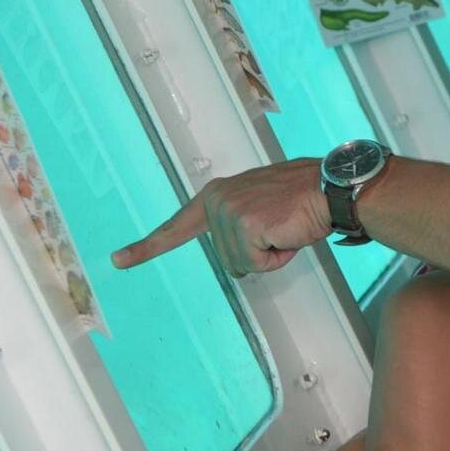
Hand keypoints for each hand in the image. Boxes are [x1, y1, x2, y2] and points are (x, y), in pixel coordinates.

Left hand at [110, 159, 331, 276]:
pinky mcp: (245, 225)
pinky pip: (257, 264)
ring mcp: (228, 212)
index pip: (176, 227)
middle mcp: (216, 201)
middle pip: (226, 258)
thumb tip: (239, 257)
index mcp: (216, 195)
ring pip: (242, 264)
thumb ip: (239, 222)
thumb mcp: (261, 205)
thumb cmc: (304, 197)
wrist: (331, 186)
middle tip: (281, 226)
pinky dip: (278, 256)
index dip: (146, 247)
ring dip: (270, 254)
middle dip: (257, 253)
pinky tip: (288, 231)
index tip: (118, 260)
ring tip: (287, 226)